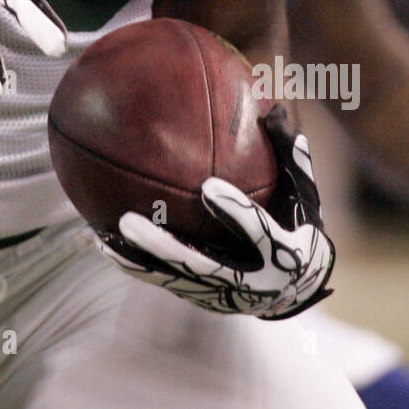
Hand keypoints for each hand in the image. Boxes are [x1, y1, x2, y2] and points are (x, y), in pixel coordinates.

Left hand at [99, 105, 334, 318]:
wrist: (298, 287)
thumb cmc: (299, 225)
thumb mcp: (304, 194)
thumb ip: (291, 155)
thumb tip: (276, 110)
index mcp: (281, 252)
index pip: (257, 232)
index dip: (233, 212)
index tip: (208, 187)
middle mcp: (250, 281)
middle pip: (201, 267)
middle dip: (163, 246)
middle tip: (129, 220)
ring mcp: (224, 294)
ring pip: (176, 278)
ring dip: (139, 259)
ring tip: (105, 237)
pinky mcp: (204, 298)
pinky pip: (165, 282)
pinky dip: (135, 265)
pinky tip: (103, 244)